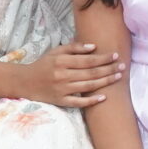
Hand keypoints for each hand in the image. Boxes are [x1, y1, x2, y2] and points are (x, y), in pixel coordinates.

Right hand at [0, 42, 123, 108]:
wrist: (25, 82)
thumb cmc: (43, 65)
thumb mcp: (55, 52)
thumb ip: (74, 48)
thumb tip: (93, 47)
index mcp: (61, 61)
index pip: (87, 60)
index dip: (102, 58)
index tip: (115, 56)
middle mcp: (62, 75)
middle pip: (91, 73)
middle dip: (108, 69)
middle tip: (122, 66)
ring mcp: (61, 89)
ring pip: (88, 86)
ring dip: (105, 81)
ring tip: (118, 77)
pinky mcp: (60, 101)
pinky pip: (78, 102)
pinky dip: (91, 101)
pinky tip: (103, 97)